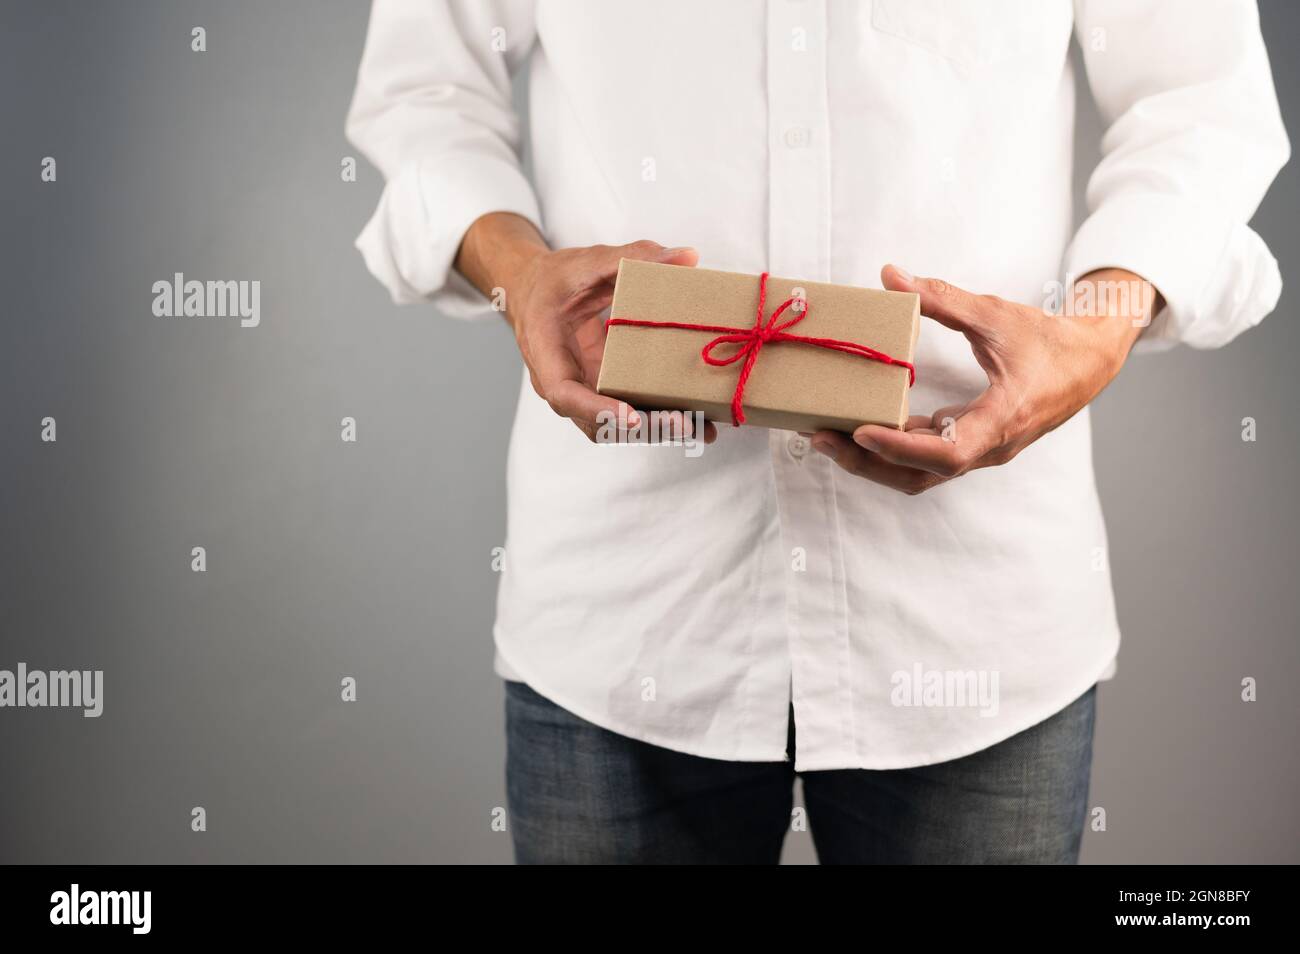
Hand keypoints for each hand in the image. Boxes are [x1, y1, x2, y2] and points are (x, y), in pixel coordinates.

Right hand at [456, 214, 714, 442]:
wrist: (534, 292)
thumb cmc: (552, 281)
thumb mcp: (586, 263)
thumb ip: (633, 257)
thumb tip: (687, 256)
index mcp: (546, 354)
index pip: (565, 394)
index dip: (597, 409)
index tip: (631, 415)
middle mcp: (563, 383)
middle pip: (598, 422)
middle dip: (643, 426)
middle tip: (685, 423)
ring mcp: (584, 391)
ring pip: (616, 426)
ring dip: (656, 430)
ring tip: (700, 428)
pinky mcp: (603, 390)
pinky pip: (628, 412)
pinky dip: (658, 418)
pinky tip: (696, 419)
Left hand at [810, 265, 1159, 493]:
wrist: (1090, 362)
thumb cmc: (1050, 341)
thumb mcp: (996, 314)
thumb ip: (942, 298)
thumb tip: (891, 276)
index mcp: (1003, 420)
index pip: (947, 453)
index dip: (901, 447)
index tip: (860, 431)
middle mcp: (989, 446)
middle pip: (920, 475)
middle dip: (866, 462)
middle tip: (818, 435)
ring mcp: (979, 448)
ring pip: (919, 472)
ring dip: (872, 458)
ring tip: (824, 433)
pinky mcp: (970, 440)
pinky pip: (925, 456)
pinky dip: (891, 445)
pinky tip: (857, 422)